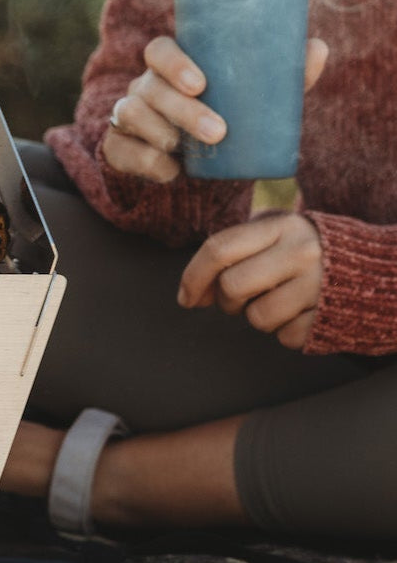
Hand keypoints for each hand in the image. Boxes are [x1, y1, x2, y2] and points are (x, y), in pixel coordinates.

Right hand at [102, 34, 328, 182]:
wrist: (193, 167)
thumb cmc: (225, 120)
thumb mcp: (252, 101)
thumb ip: (281, 77)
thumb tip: (317, 48)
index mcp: (171, 67)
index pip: (159, 50)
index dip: (174, 63)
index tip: (201, 83)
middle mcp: (145, 87)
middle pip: (151, 87)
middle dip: (183, 109)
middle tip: (218, 131)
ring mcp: (127, 116)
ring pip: (132, 114)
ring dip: (163, 132)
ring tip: (189, 150)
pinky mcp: (118, 147)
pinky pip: (122, 150)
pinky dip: (148, 161)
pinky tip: (170, 170)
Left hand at [177, 212, 322, 348]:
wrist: (378, 270)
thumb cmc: (308, 252)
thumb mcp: (278, 233)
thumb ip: (236, 249)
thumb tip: (192, 292)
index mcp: (281, 225)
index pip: (218, 248)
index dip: (193, 276)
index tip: (185, 297)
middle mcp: (301, 251)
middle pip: (232, 286)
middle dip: (226, 300)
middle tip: (240, 298)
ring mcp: (318, 284)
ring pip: (257, 316)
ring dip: (257, 316)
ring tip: (278, 300)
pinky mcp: (331, 315)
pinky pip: (285, 336)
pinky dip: (285, 330)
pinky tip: (301, 312)